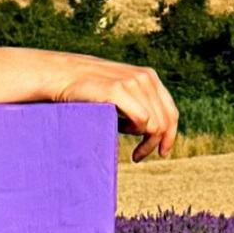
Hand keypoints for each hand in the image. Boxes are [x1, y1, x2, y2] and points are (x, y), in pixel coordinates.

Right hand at [64, 57, 178, 158]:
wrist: (61, 75)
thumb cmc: (89, 90)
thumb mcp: (120, 91)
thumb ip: (138, 102)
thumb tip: (156, 131)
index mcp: (149, 77)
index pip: (171, 112)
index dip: (170, 136)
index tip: (161, 153)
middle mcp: (145, 78)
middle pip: (165, 122)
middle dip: (155, 144)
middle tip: (139, 157)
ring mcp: (132, 83)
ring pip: (155, 125)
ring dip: (144, 143)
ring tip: (130, 149)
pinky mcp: (118, 90)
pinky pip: (141, 120)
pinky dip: (134, 132)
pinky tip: (120, 131)